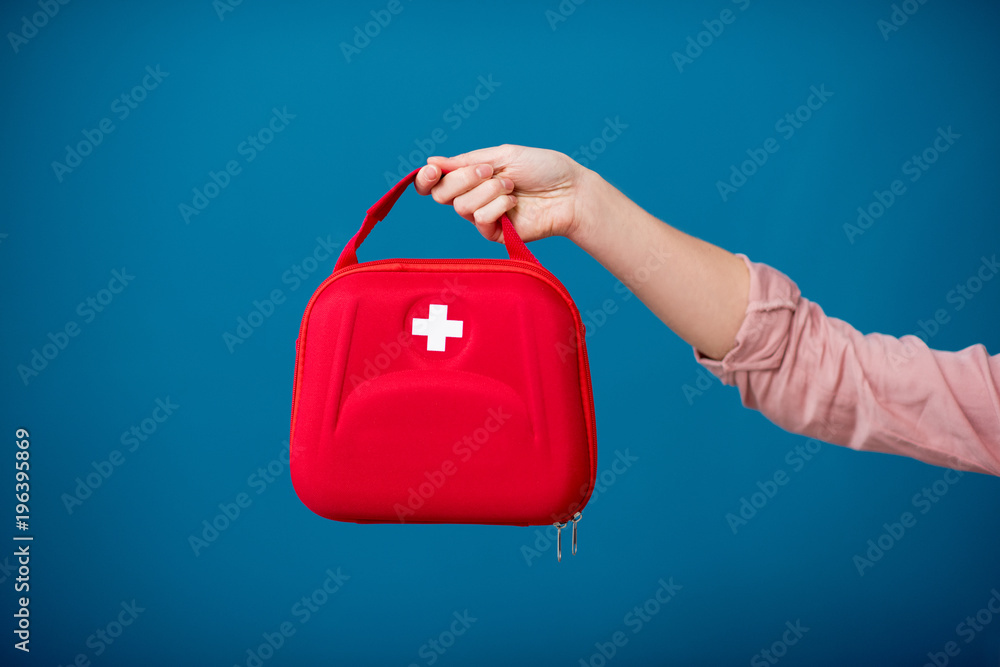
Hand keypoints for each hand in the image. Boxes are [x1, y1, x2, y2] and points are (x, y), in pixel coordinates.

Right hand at [414, 144, 588, 243]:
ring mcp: (484, 216)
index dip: (426, 179)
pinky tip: (515, 202)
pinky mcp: (496, 234)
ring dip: (488, 191)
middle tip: (489, 171)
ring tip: (512, 187)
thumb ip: (466, 161)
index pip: (435, 183)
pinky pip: (480, 220)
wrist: (570, 191)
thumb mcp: (502, 155)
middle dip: (464, 179)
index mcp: (471, 176)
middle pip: (442, 194)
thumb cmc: (542, 168)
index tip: (433, 170)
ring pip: (461, 207)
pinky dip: (498, 206)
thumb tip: (431, 161)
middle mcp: (473, 196)